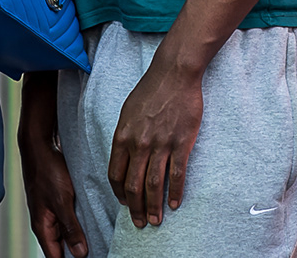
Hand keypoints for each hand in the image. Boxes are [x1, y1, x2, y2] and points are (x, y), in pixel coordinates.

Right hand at [20, 75, 87, 257]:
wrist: (39, 145)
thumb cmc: (47, 171)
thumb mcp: (62, 200)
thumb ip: (70, 228)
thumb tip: (80, 253)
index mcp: (43, 227)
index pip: (56, 257)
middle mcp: (45, 222)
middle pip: (62, 247)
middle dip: (78, 251)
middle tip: (101, 250)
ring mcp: (50, 211)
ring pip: (66, 232)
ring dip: (80, 236)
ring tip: (100, 239)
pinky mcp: (57, 200)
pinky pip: (68, 218)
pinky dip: (79, 222)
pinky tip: (93, 220)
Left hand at [108, 55, 204, 228]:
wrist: (174, 73)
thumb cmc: (150, 90)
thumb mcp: (128, 112)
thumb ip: (125, 136)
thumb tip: (124, 159)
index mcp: (123, 136)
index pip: (115, 174)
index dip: (119, 193)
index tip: (124, 204)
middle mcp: (139, 144)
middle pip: (133, 185)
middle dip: (135, 208)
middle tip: (140, 222)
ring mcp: (161, 144)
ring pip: (154, 184)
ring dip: (154, 206)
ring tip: (155, 220)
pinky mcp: (181, 143)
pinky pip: (177, 173)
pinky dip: (175, 192)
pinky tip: (174, 204)